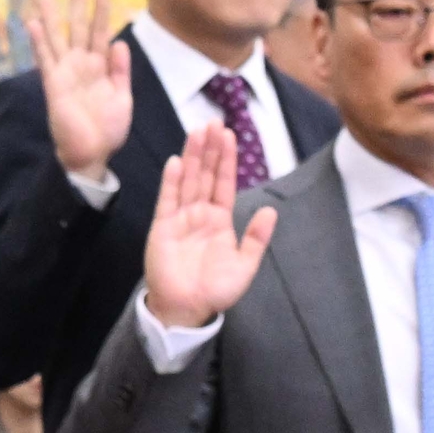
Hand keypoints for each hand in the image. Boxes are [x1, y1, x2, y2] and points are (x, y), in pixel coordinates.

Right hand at [24, 0, 133, 184]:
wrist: (92, 155)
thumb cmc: (108, 131)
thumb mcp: (123, 98)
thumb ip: (120, 70)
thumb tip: (119, 42)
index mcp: (100, 68)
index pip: (100, 33)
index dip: (100, 12)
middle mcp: (81, 66)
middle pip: (77, 28)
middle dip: (76, 5)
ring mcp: (65, 73)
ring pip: (57, 38)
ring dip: (51, 16)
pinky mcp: (54, 85)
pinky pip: (45, 59)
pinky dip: (39, 41)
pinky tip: (32, 23)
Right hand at [136, 118, 277, 330]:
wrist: (187, 309)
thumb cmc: (215, 290)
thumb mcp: (245, 265)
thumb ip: (256, 238)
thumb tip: (270, 211)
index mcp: (220, 220)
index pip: (224, 183)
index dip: (227, 160)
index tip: (230, 135)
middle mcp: (200, 214)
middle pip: (205, 175)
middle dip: (209, 149)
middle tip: (213, 122)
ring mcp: (180, 218)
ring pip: (187, 181)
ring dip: (192, 157)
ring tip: (196, 132)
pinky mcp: (163, 227)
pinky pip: (167, 200)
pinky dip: (172, 181)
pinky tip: (176, 162)